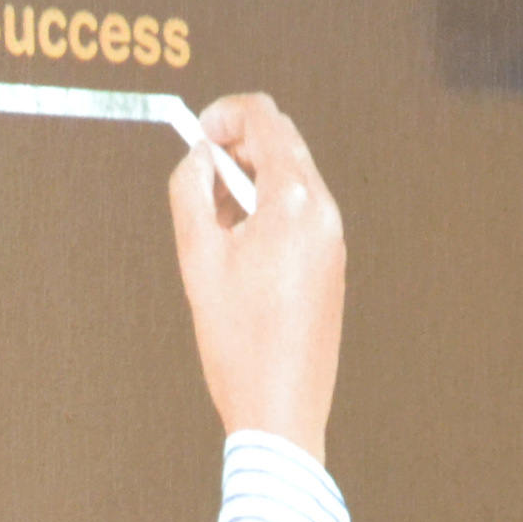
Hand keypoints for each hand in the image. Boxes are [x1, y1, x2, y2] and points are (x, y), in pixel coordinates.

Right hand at [167, 94, 344, 462]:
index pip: (265, 119)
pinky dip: (264, 209)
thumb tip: (196, 156)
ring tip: (210, 224)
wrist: (282, 407)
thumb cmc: (237, 340)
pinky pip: (298, 212)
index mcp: (294, 202)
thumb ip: (189, 192)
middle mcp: (324, 212)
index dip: (222, 115)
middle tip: (196, 176)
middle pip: (281, 142)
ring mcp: (333, 238)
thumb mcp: (197, 258)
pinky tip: (235, 250)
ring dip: (245, 180)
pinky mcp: (331, 263)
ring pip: (289, 177)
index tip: (193, 135)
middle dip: (233, 146)